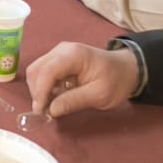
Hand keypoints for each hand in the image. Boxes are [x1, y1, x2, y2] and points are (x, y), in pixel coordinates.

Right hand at [27, 42, 141, 119]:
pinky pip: (43, 73)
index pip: (47, 71)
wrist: (126, 69)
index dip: (40, 92)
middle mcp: (62, 50)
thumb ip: (74, 101)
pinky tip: (54, 98)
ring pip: (37, 71)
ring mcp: (59, 54)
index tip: (41, 112)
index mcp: (73, 55)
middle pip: (36, 69)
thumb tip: (51, 110)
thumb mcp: (99, 95)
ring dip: (39, 90)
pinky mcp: (58, 60)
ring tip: (50, 107)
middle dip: (37, 92)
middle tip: (45, 112)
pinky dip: (44, 87)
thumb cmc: (116, 80)